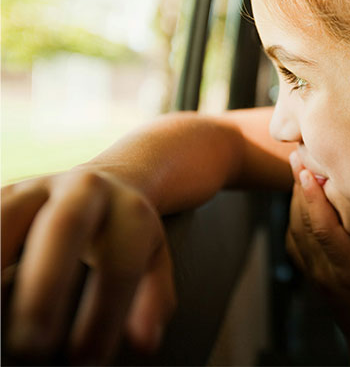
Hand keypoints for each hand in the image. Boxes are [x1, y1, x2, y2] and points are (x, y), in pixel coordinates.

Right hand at [1, 169, 175, 364]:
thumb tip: (144, 342)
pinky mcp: (3, 194)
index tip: (88, 359)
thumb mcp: (152, 261)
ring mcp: (37, 187)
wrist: (103, 183)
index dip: (105, 311)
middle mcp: (82, 190)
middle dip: (46, 286)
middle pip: (65, 225)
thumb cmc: (125, 235)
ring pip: (8, 216)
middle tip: (31, 348)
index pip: (122, 260)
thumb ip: (152, 299)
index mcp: (128, 208)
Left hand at [286, 152, 349, 364]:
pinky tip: (302, 201)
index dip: (315, 201)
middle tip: (297, 157)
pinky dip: (296, 217)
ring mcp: (315, 276)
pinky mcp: (312, 276)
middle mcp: (325, 274)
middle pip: (302, 226)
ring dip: (295, 201)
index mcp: (349, 274)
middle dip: (297, 190)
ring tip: (298, 170)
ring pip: (294, 232)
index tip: (307, 173)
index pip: (325, 233)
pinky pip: (295, 242)